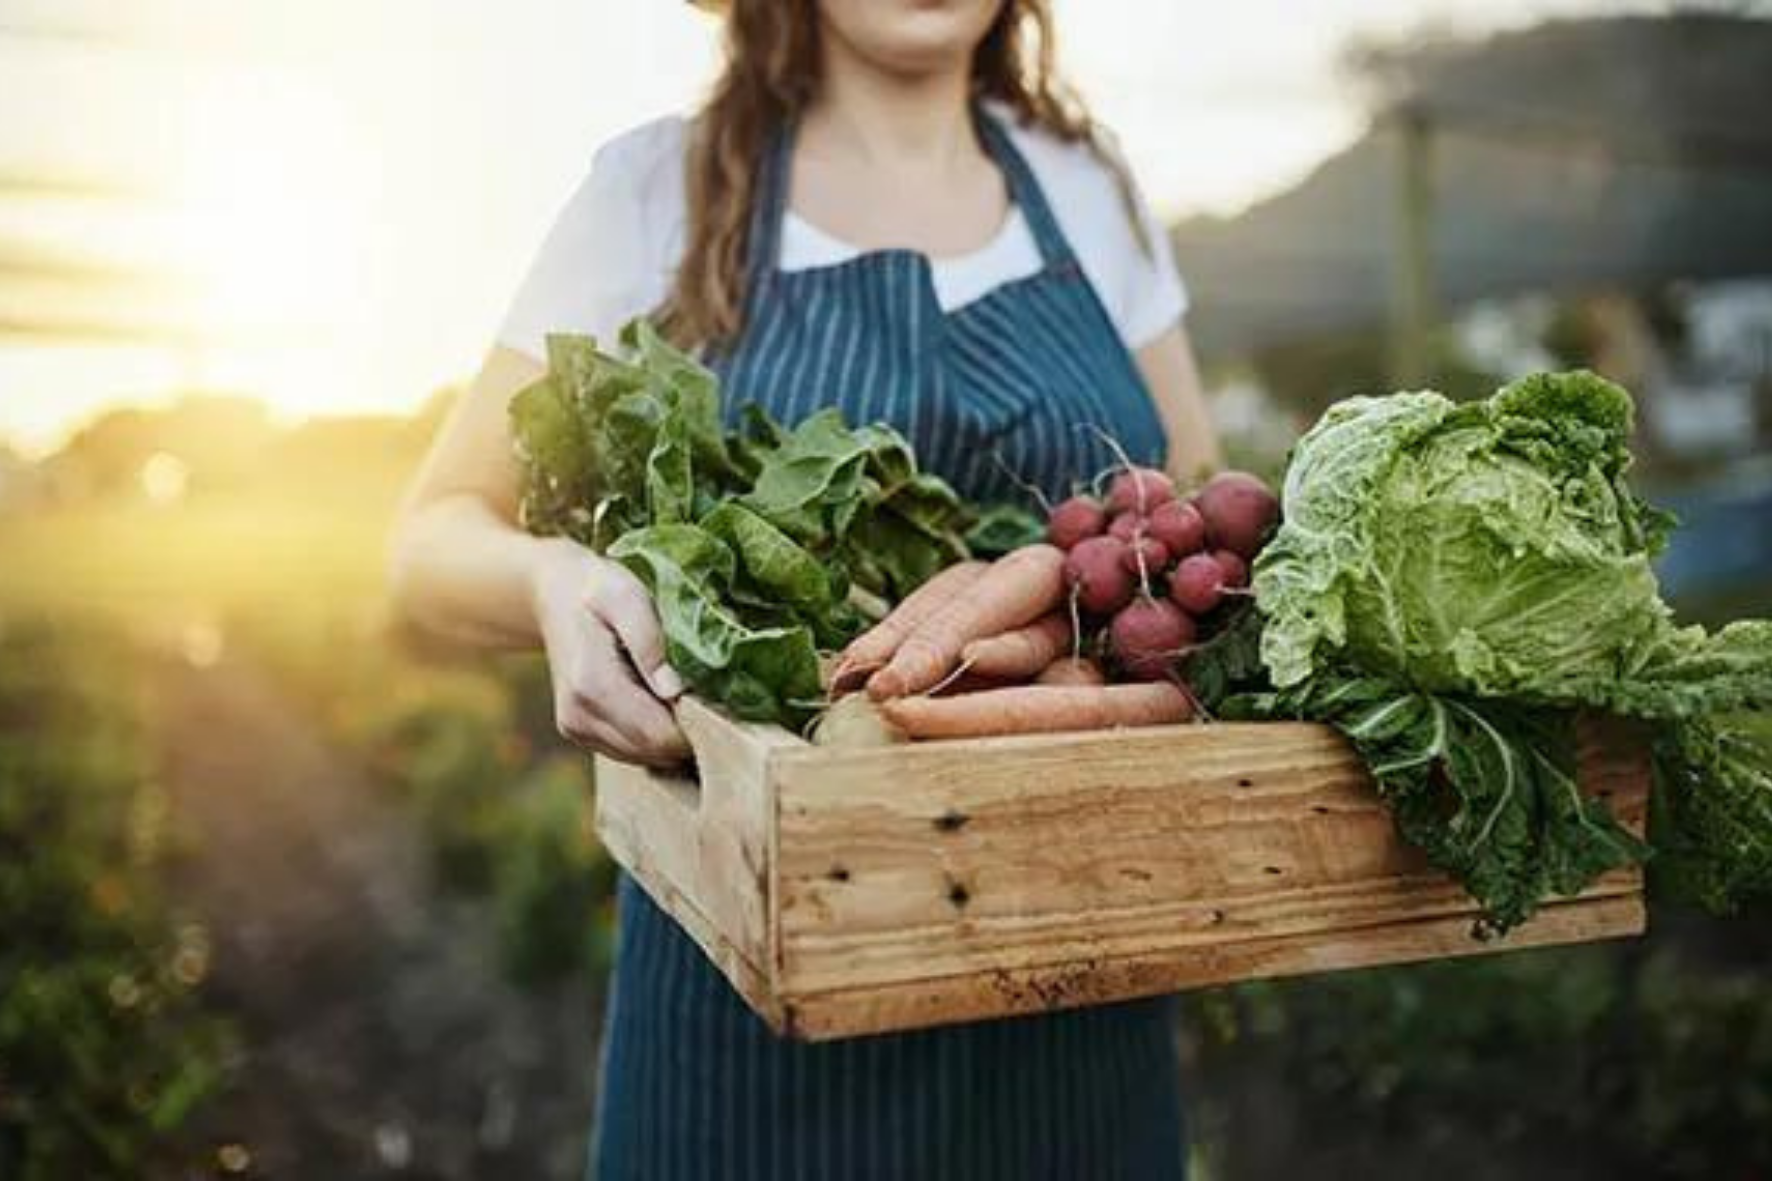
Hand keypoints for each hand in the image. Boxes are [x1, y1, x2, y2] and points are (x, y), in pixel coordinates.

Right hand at [529, 539, 690, 767]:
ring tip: (681, 691)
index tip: (717, 697)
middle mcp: (579, 716)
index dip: (696, 725)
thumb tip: (675, 690)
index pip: (658, 734)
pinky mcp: (580, 732)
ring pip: (644, 757)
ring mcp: (577, 729)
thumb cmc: (599, 590)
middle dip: (688, 732)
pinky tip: (659, 699)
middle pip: (653, 751)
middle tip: (709, 694)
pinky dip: (652, 734)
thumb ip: (649, 643)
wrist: (554, 595)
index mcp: (592, 685)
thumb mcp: (627, 597)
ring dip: (670, 734)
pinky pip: (630, 750)